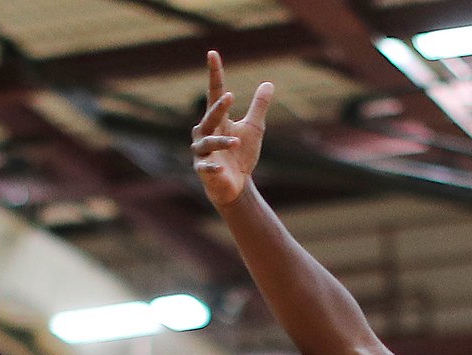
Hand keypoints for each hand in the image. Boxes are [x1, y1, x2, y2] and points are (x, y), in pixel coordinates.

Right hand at [191, 50, 271, 209]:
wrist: (234, 185)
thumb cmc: (241, 154)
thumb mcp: (253, 128)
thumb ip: (259, 107)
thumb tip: (268, 83)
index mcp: (217, 119)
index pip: (214, 92)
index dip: (215, 73)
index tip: (213, 53)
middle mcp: (204, 132)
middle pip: (210, 116)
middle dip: (218, 107)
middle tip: (229, 96)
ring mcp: (202, 151)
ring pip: (208, 142)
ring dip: (221, 142)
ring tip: (236, 142)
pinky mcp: (203, 170)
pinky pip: (205, 167)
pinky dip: (212, 167)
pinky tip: (221, 168)